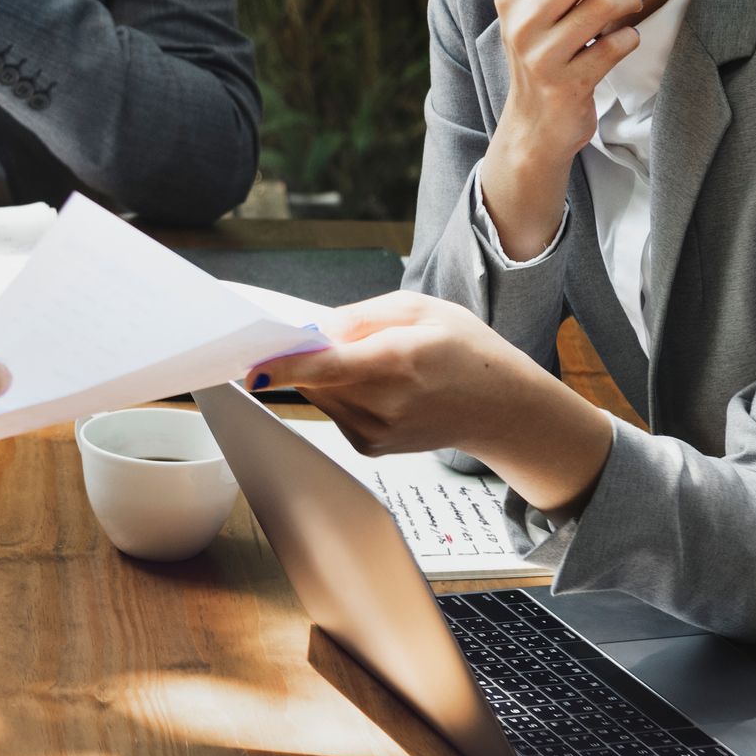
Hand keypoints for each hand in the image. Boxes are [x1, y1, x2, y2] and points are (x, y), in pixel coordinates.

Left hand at [246, 293, 612, 514]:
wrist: (502, 409)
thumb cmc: (468, 352)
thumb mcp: (422, 309)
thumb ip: (362, 316)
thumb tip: (316, 330)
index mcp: (398, 361)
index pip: (324, 368)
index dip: (283, 366)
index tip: (253, 365)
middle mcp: (383, 403)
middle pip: (314, 378)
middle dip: (311, 355)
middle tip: (337, 337)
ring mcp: (375, 431)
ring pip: (320, 393)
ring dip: (329, 374)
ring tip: (378, 362)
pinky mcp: (369, 446)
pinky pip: (334, 409)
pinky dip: (343, 393)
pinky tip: (381, 386)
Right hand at [483, 0, 645, 259]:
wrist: (533, 125)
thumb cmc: (543, 58)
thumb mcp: (532, 15)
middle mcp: (521, 22)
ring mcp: (543, 54)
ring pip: (606, 3)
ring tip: (630, 4)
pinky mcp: (569, 81)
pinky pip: (618, 43)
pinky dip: (629, 38)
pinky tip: (621, 42)